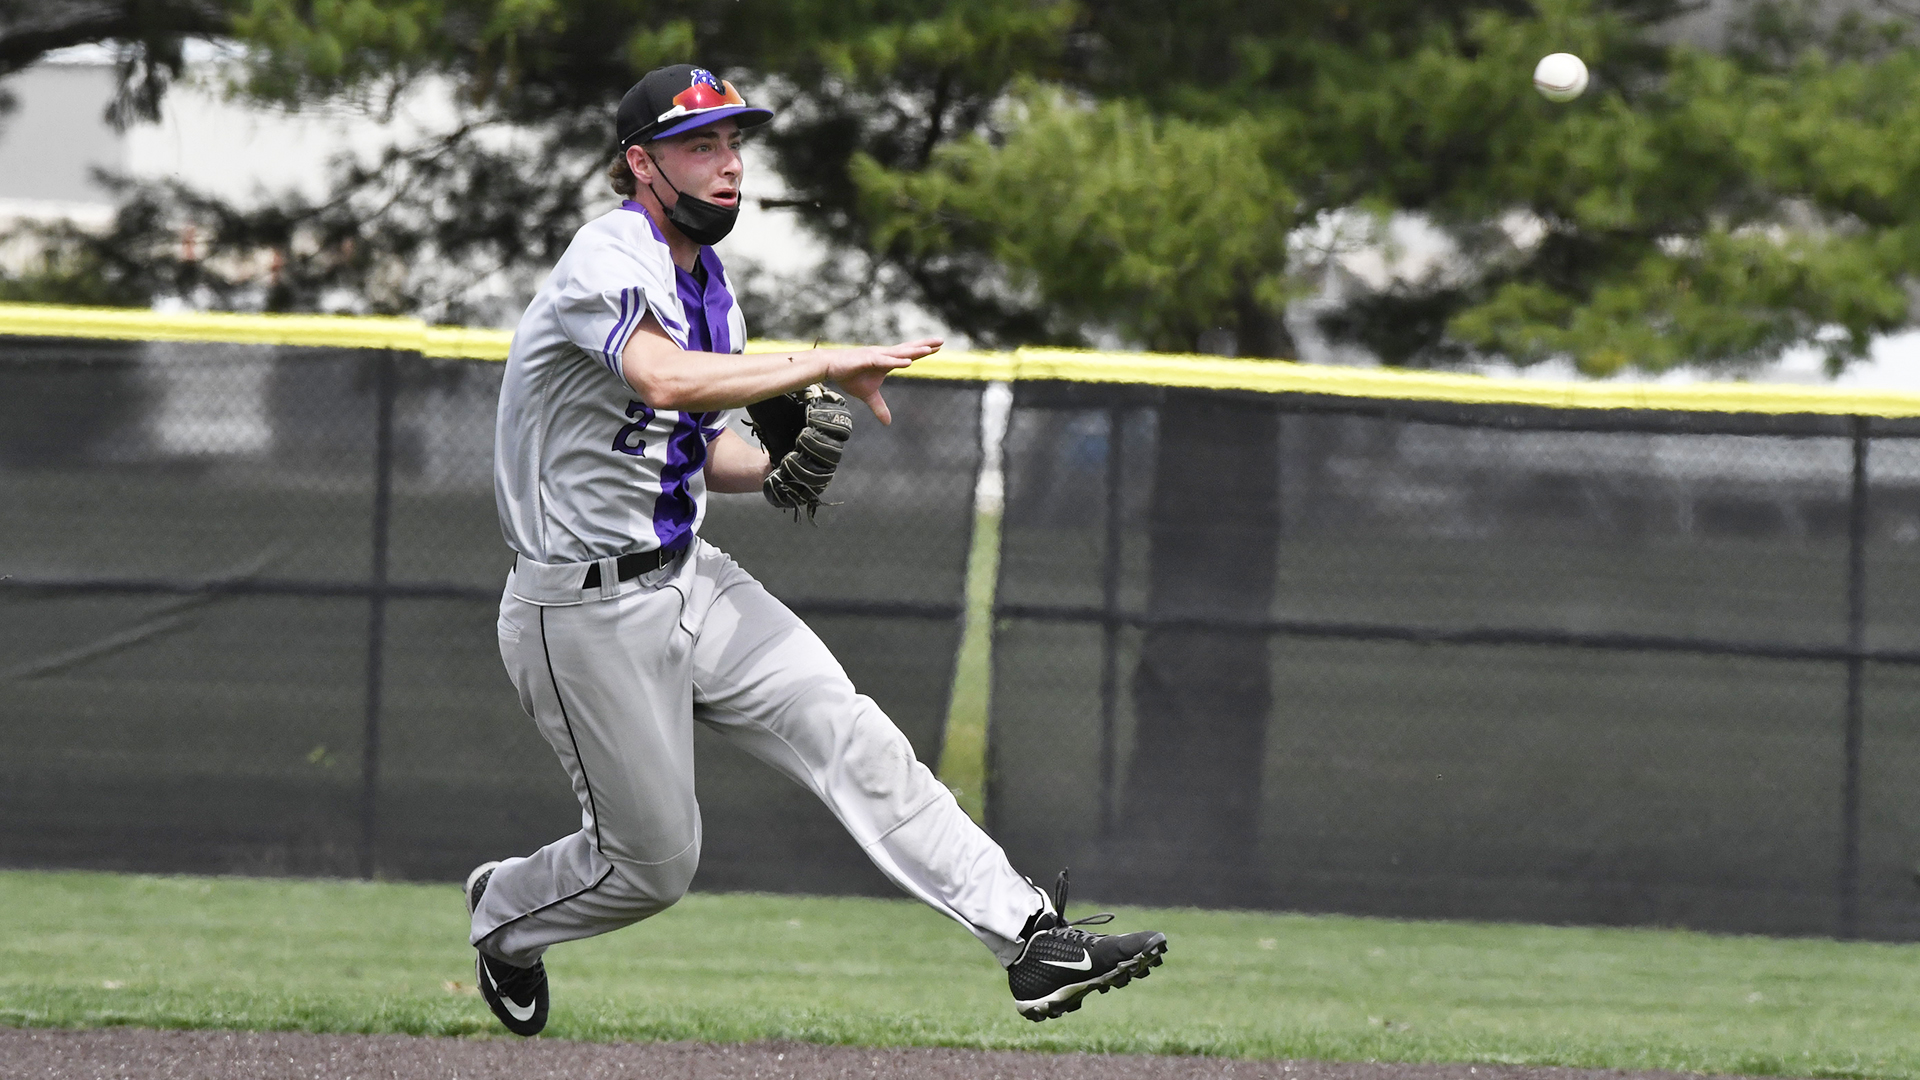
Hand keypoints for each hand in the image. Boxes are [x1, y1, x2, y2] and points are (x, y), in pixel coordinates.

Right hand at [823, 338, 941, 424]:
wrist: (830, 367)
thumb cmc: (850, 377)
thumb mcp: (868, 396)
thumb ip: (880, 407)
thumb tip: (888, 423)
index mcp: (887, 361)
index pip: (908, 355)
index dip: (922, 351)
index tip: (938, 347)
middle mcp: (884, 355)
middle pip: (908, 350)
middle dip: (924, 345)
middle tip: (941, 340)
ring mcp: (876, 356)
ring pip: (899, 353)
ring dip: (914, 352)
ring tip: (929, 349)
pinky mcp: (867, 359)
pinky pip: (884, 361)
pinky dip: (896, 361)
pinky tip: (908, 362)